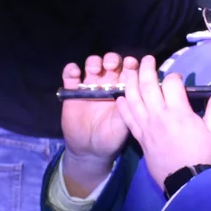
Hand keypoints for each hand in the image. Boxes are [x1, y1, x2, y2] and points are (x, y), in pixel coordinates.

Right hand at [61, 53, 136, 189]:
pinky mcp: (72, 90)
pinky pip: (70, 74)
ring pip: (92, 64)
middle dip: (111, 60)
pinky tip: (75, 74)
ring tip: (94, 71)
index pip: (128, 70)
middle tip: (110, 67)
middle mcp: (107, 83)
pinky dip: (71, 69)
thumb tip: (140, 91)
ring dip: (94, 62)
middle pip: (110, 62)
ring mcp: (89, 85)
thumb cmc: (111, 136)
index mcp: (123, 89)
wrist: (90, 150)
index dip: (130, 64)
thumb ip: (130, 108)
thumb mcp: (124, 124)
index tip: (130, 64)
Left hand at [116, 53, 210, 187]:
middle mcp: (159, 115)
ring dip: (130, 81)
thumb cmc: (202, 155)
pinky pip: (127, 117)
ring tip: (129, 70)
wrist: (187, 182)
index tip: (177, 79)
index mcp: (179, 112)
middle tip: (147, 59)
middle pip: (147, 85)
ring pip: (133, 98)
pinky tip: (120, 97)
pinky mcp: (139, 137)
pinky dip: (123, 105)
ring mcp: (146, 126)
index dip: (174, 76)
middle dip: (146, 68)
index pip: (171, 83)